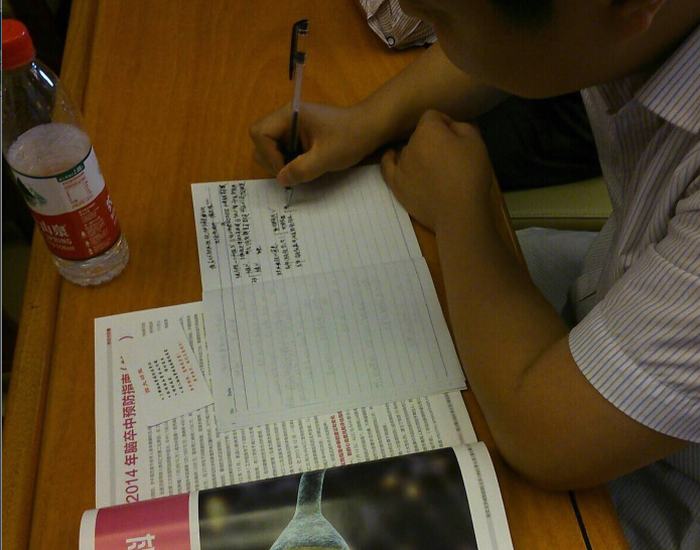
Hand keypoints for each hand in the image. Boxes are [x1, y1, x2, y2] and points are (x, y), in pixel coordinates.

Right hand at [250, 102, 382, 186]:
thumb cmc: (350, 138)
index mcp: (289, 115)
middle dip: (272, 160)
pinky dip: (290, 162)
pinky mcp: (299, 136)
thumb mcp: (326, 157)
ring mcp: (292, 126)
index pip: (260, 133)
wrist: (370, 129)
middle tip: (293, 172)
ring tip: (302, 170)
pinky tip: (307, 166)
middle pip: (261, 141)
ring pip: (270, 148)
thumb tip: (281, 180)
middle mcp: (287, 118)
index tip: (288, 169)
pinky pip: (283, 150)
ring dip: (281, 163)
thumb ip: (301, 169)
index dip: (269, 155)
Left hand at [381, 110, 493, 231]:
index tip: (456, 137)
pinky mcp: (396, 184)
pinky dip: (390, 160)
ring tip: (433, 168)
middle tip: (448, 156)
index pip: (432, 116)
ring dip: (418, 153)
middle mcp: (409, 144)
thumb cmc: (470, 174)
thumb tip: (449, 126)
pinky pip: (387, 166)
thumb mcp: (475, 140)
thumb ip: (460, 125)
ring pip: (407, 150)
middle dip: (432, 140)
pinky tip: (393, 157)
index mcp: (428, 130)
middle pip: (420, 134)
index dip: (445, 124)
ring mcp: (400, 165)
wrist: (458, 211)